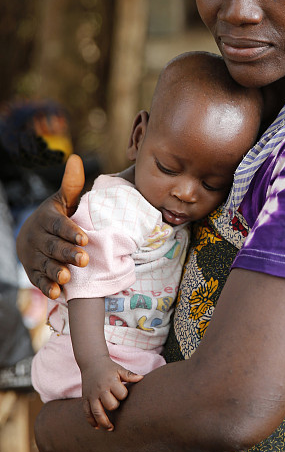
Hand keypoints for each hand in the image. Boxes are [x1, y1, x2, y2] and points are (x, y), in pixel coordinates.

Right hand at [16, 154, 88, 298]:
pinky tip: (56, 293)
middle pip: (52, 246)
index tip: (85, 239)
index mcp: (46, 219)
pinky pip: (38, 279)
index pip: (58, 225)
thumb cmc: (56, 216)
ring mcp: (33, 255)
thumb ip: (71, 185)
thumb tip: (76, 158)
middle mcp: (37, 237)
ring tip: (68, 277)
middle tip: (84, 260)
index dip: (70, 232)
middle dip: (67, 253)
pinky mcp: (32, 271)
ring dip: (55, 271)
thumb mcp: (62, 200)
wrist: (32, 235)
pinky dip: (46, 286)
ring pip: (44, 264)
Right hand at [81, 357, 143, 430]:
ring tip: (110, 429)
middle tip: (116, 404)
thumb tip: (142, 378)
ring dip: (104, 423)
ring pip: (97, 413)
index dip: (124, 395)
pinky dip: (91, 421)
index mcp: (111, 381)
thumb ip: (130, 375)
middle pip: (110, 405)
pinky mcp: (84, 399)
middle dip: (115, 406)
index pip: (121, 395)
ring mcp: (91, 395)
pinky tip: (97, 427)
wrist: (91, 362)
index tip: (123, 393)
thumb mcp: (119, 369)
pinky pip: (87, 413)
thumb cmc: (108, 368)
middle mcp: (100, 389)